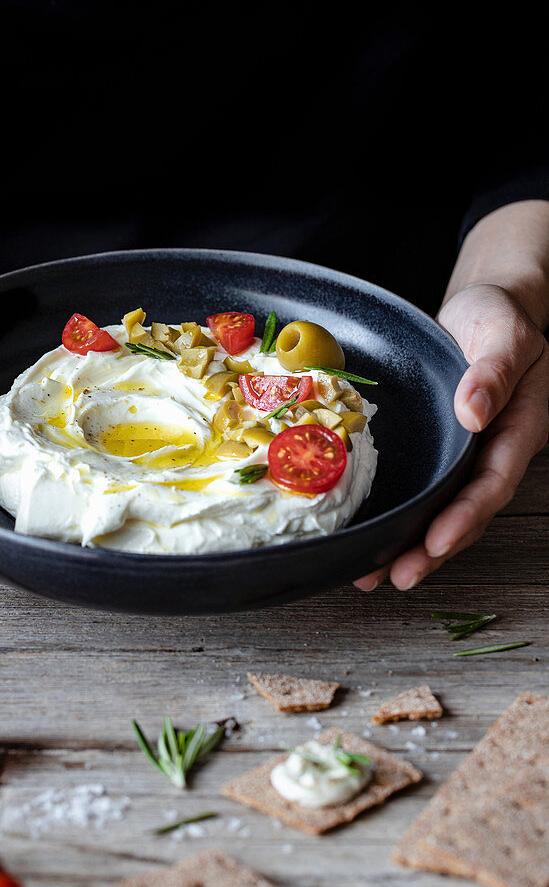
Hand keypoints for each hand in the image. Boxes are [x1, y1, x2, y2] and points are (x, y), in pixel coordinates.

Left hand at [354, 283, 548, 590]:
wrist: (483, 309)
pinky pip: (420, 490)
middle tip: (397, 576)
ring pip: (440, 511)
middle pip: (466, 513)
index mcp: (518, 430)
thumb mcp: (505, 334)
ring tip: (372, 574)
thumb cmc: (499, 318)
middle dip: (433, 550)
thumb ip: (494, 371)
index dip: (466, 516)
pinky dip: (397, 518)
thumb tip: (474, 412)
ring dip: (410, 546)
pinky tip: (367, 539)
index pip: (493, 483)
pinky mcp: (437, 451)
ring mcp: (463, 455)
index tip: (437, 540)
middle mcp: (491, 451)